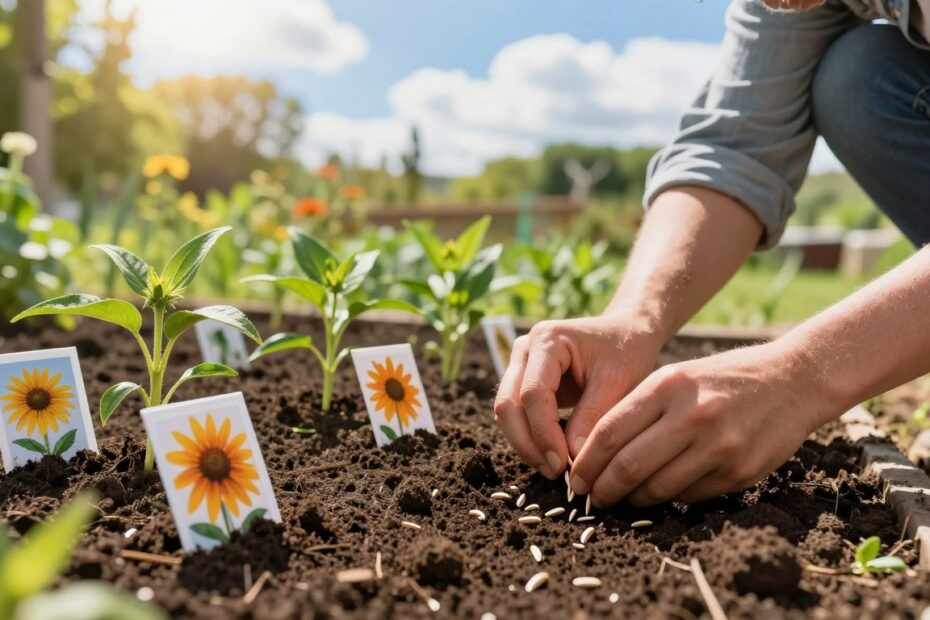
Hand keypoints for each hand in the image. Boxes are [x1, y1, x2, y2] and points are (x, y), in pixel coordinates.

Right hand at [493, 314, 663, 478]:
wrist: (626, 333)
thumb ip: (593, 417)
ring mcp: (520, 365)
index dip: (544, 433)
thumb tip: (573, 460)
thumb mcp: (618, 381)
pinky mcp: (523, 381)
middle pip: (508, 404)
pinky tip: (552, 456)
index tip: (563, 465)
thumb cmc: (626, 351)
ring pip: (506, 413)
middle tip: (554, 473)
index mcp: (547, 340)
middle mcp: (525, 349)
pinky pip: (517, 415)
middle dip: (527, 443)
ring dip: (525, 444)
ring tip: (554, 469)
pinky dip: (529, 438)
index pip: (533, 393)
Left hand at [570, 340, 833, 505]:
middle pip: (628, 466)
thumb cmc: (723, 378)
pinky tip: (659, 492)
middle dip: (602, 488)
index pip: (610, 432)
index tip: (574, 477)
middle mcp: (692, 416)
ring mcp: (719, 447)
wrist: (794, 380)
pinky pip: (688, 496)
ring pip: (657, 488)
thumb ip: (638, 409)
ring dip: (632, 499)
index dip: (586, 462)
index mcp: (669, 386)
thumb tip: (593, 452)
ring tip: (622, 497)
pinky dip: (667, 499)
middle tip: (591, 497)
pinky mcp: (739, 472)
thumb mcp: (677, 377)